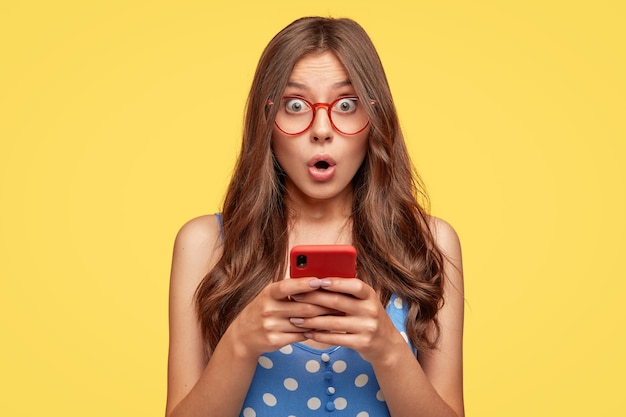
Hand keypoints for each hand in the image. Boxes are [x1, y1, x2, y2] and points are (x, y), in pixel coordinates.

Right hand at [225, 278, 338, 358]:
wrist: (242, 335)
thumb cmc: (263, 309)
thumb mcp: (270, 296)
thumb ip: (289, 289)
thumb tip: (317, 282)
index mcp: (268, 293)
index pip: (287, 286)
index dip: (304, 284)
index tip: (320, 281)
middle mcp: (268, 309)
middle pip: (303, 307)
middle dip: (324, 305)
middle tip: (341, 302)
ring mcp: (271, 326)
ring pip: (305, 323)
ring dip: (323, 320)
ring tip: (338, 315)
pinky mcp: (275, 341)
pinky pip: (301, 336)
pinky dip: (314, 331)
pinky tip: (323, 328)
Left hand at [288, 278, 406, 362]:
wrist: (386, 344)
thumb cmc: (368, 317)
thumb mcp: (364, 302)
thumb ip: (347, 293)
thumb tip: (317, 282)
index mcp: (370, 295)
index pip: (354, 285)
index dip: (336, 282)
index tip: (317, 280)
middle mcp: (370, 310)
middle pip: (338, 302)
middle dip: (313, 299)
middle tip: (295, 297)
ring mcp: (367, 327)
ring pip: (333, 322)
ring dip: (311, 320)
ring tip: (295, 319)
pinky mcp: (361, 343)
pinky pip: (335, 338)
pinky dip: (319, 336)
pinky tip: (307, 333)